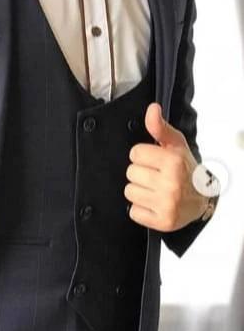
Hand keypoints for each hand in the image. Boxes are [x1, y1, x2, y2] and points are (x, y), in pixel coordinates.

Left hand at [124, 102, 207, 231]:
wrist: (202, 199)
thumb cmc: (186, 169)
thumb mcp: (175, 145)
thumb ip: (160, 127)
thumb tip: (152, 108)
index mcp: (173, 161)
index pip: (135, 153)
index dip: (143, 156)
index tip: (154, 161)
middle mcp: (171, 183)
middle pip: (130, 172)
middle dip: (140, 173)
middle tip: (155, 176)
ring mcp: (167, 204)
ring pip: (129, 191)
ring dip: (139, 191)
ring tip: (154, 190)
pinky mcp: (162, 222)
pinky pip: (133, 212)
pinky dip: (141, 209)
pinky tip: (153, 204)